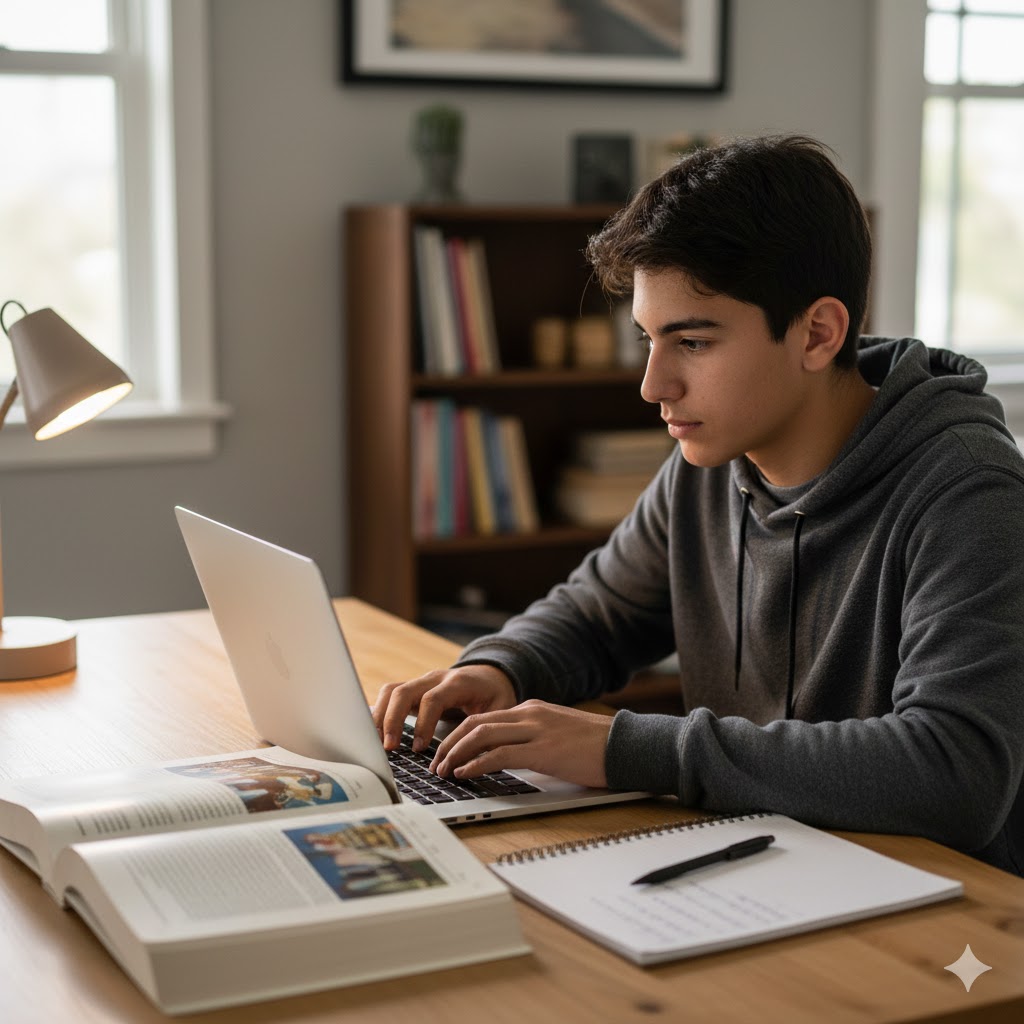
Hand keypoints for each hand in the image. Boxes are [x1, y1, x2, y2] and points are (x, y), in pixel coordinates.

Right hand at [371, 664, 516, 751]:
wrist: (490, 675)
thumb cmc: (495, 695)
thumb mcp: (500, 709)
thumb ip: (487, 728)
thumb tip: (474, 756)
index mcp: (458, 682)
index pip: (433, 699)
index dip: (423, 723)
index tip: (419, 748)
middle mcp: (435, 678)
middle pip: (404, 692)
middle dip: (392, 720)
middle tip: (389, 748)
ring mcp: (422, 682)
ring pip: (392, 691)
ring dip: (381, 716)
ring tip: (377, 744)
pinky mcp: (413, 689)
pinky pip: (390, 695)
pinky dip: (380, 712)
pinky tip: (376, 734)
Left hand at [429, 700, 611, 788]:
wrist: (628, 745)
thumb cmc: (597, 746)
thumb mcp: (558, 734)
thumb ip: (533, 739)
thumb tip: (507, 758)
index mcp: (532, 709)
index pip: (484, 718)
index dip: (459, 734)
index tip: (445, 751)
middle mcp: (530, 714)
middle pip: (475, 723)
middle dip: (449, 744)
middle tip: (436, 763)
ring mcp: (536, 730)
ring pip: (480, 735)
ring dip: (456, 754)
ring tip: (444, 771)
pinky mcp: (543, 750)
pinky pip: (498, 754)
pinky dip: (475, 764)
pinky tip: (465, 774)